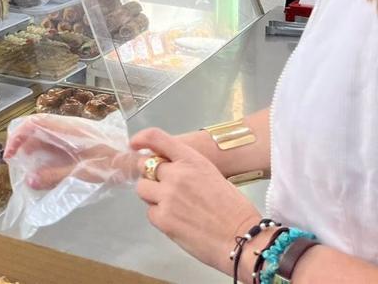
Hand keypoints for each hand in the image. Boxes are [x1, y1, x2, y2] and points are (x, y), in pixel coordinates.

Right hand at [5, 113, 141, 189]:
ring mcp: (72, 133)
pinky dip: (43, 153)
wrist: (132, 162)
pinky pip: (54, 143)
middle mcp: (67, 127)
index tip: (10, 155)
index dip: (18, 136)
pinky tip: (43, 169)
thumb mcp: (80, 173)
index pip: (34, 123)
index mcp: (66, 129)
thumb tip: (28, 180)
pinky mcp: (76, 141)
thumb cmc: (108, 164)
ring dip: (32, 150)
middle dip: (21, 144)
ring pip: (44, 136)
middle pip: (36, 128)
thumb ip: (53, 176)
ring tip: (25, 168)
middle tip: (14, 163)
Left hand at [132, 128, 260, 274]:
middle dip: (150, 174)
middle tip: (162, 186)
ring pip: (142, 189)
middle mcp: (176, 174)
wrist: (243, 239)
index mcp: (192, 160)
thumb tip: (166, 170)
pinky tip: (176, 222)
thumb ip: (188, 169)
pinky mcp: (163, 219)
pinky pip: (150, 213)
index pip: (157, 138)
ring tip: (170, 205)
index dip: (141, 138)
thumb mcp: (212, 175)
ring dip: (151, 195)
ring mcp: (167, 196)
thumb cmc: (234, 209)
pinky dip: (159, 216)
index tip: (135, 145)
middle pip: (144, 166)